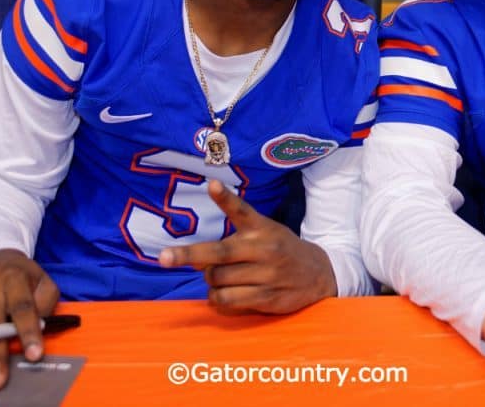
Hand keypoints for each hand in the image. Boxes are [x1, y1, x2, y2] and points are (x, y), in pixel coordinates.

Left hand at [158, 179, 336, 313]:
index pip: (242, 211)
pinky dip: (217, 298)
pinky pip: (228, 300)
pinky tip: (224, 293)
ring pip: (218, 280)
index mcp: (262, 228)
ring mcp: (267, 275)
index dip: (226, 199)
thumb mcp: (266, 233)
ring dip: (210, 281)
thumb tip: (196, 260)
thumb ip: (234, 240)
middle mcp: (264, 249)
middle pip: (218, 254)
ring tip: (220, 278)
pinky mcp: (267, 297)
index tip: (213, 185)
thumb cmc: (282, 250)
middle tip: (164, 258)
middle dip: (189, 256)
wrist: (320, 274)